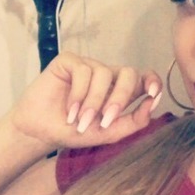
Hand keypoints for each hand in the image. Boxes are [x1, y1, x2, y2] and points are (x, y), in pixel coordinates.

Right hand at [8, 52, 161, 152]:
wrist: (41, 133)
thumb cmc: (73, 132)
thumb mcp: (107, 133)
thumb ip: (133, 121)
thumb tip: (153, 103)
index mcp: (120, 91)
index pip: (143, 77)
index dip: (152, 80)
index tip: (153, 93)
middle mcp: (107, 76)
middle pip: (128, 73)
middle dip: (120, 97)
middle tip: (106, 119)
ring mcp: (89, 67)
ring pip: (104, 74)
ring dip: (93, 102)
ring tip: (79, 121)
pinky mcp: (69, 62)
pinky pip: (83, 71)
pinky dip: (78, 94)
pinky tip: (70, 110)